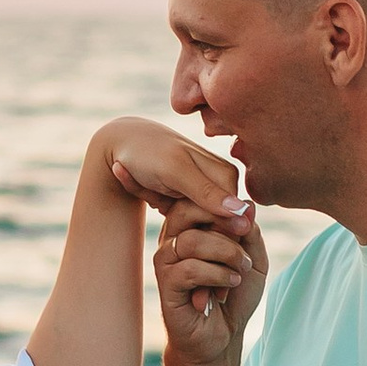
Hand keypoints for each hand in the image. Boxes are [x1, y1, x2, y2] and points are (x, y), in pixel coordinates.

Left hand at [97, 116, 244, 217]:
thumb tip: (243, 214)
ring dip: (163, 209)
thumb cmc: (147, 153)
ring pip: (189, 221)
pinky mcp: (188, 197)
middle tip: (156, 192)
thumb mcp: (174, 172)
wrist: (122, 142)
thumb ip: (206, 192)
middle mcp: (222, 185)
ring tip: (150, 187)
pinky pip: (175, 215)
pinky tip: (144, 187)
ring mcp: (205, 191)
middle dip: (177, 215)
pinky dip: (155, 204)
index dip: (196, 223)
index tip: (168, 201)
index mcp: (228, 177)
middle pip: (208, 223)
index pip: (227, 221)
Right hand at [152, 191, 265, 365]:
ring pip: (191, 241)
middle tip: (245, 240)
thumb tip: (248, 204)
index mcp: (190, 227)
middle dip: (223, 222)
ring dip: (225, 253)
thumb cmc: (234, 295)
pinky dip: (216, 275)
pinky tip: (228, 285)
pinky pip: (189, 269)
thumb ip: (249, 231)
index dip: (224, 204)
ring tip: (239, 269)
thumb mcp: (252, 258)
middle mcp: (173, 239)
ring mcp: (166, 262)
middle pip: (188, 209)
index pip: (197, 196)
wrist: (223, 336)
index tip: (248, 226)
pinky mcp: (166, 285)